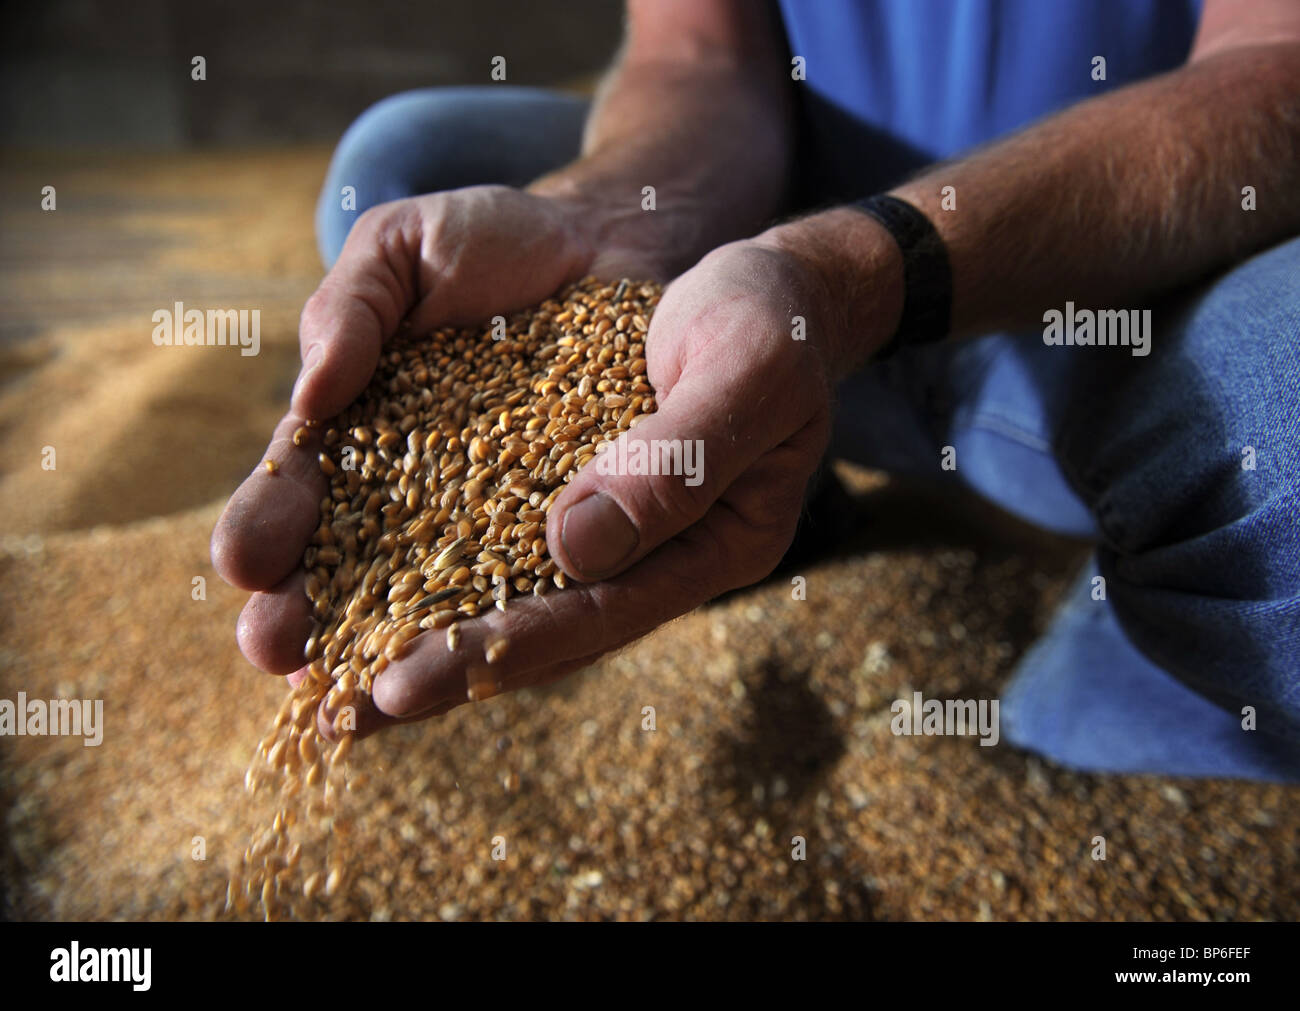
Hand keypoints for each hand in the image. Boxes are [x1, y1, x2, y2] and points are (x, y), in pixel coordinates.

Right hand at [210, 185, 659, 712]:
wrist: (605, 245)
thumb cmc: (490, 243)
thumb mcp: (401, 247)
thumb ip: (348, 309)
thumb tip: (309, 399)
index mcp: (354, 427)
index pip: (299, 488)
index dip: (267, 526)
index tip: (243, 565)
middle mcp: (413, 489)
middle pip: (352, 564)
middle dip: (311, 613)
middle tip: (277, 655)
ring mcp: (490, 515)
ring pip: (436, 594)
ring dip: (398, 648)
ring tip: (363, 699)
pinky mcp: (566, 526)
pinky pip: (534, 582)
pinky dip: (507, 627)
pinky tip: (482, 671)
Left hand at [356, 230, 897, 736]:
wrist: (734, 266)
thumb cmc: (765, 320)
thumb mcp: (747, 374)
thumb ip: (675, 463)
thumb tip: (572, 547)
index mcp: (697, 550)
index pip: (594, 617)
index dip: (502, 652)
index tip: (404, 686)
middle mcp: (622, 546)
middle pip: (519, 617)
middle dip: (416, 657)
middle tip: (326, 703)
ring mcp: (570, 504)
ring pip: (471, 566)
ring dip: (380, 603)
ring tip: (286, 649)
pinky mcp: (523, 455)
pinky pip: (451, 500)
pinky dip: (385, 527)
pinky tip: (313, 549)